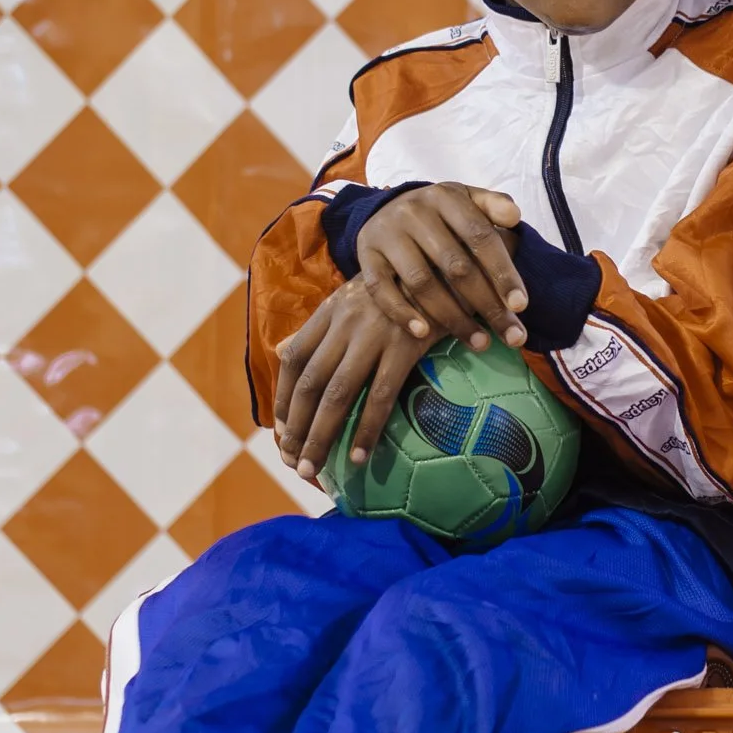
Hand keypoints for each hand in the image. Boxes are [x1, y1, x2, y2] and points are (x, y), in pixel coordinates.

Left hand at [274, 286, 419, 483]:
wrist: (451, 263)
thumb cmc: (410, 286)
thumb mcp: (361, 295)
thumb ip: (327, 326)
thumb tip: (285, 352)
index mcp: (332, 309)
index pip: (293, 358)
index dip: (283, 396)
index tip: (280, 429)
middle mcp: (345, 321)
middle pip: (309, 382)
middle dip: (295, 427)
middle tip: (289, 460)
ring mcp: (373, 333)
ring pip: (336, 393)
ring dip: (319, 435)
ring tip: (310, 469)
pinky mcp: (404, 345)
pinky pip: (379, 395)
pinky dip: (366, 429)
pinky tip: (357, 456)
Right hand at [354, 184, 526, 350]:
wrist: (386, 208)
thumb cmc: (440, 214)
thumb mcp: (466, 199)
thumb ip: (493, 204)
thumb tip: (514, 217)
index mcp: (446, 197)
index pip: (480, 237)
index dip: (502, 272)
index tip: (521, 305)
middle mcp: (414, 213)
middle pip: (456, 266)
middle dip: (487, 304)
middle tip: (511, 336)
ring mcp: (387, 234)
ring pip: (422, 283)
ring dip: (453, 318)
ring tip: (480, 343)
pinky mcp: (365, 255)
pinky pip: (381, 290)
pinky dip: (402, 313)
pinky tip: (424, 334)